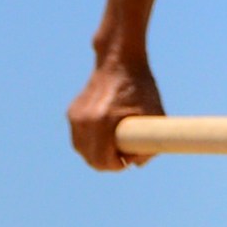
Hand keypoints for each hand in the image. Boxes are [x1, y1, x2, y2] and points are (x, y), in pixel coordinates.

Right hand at [69, 44, 160, 171]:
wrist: (119, 61)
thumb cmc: (140, 87)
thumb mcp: (154, 114)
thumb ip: (150, 142)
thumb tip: (137, 164)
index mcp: (103, 121)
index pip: (103, 161)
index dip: (117, 165)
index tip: (128, 159)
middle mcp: (85, 120)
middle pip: (91, 159)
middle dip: (107, 163)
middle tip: (123, 155)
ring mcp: (76, 116)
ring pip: (82, 150)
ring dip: (96, 154)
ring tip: (114, 145)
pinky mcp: (72, 112)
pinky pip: (79, 138)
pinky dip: (90, 142)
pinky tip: (104, 134)